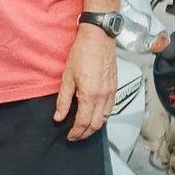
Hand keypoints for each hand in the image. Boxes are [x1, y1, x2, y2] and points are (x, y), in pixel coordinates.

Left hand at [56, 24, 116, 140]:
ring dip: (95, 127)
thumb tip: (59, 116)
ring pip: (105, 118)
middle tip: (76, 136)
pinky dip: (103, 116)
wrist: (98, 39)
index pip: (83, 122)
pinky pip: (111, 108)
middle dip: (85, 133)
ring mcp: (111, 92)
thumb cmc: (82, 53)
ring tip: (84, 128)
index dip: (76, 132)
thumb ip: (63, 100)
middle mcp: (103, 96)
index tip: (70, 136)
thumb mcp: (67, 78)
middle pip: (96, 124)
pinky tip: (96, 115)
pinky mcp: (115, 87)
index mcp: (90, 95)